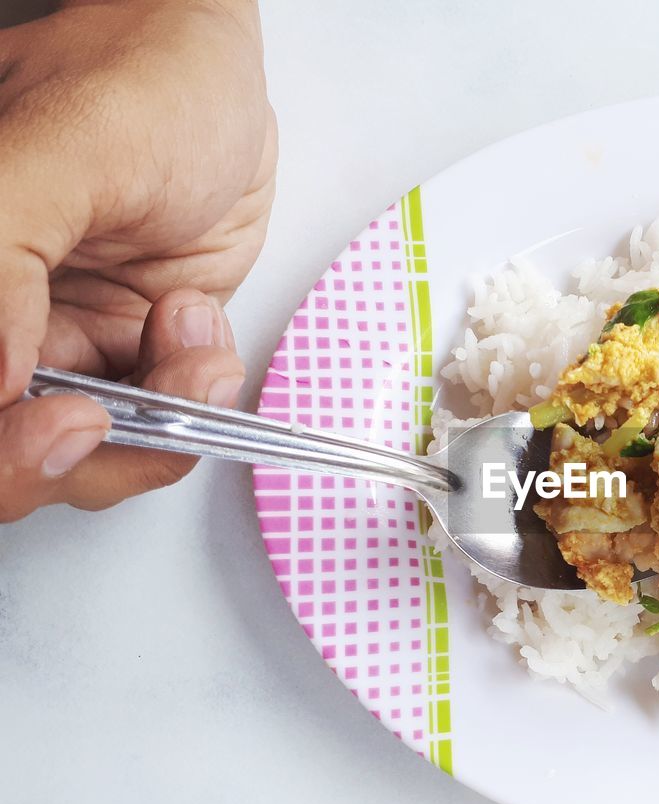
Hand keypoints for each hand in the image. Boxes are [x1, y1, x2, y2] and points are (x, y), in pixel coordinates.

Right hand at [0, 0, 274, 521]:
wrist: (220, 75)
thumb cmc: (144, 80)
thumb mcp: (66, 147)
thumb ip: (6, 253)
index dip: (0, 444)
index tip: (62, 418)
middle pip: (5, 454)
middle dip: (69, 456)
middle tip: (116, 423)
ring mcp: (54, 343)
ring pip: (84, 452)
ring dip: (154, 421)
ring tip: (189, 333)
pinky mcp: (124, 350)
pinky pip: (155, 419)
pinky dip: (190, 397)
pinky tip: (197, 323)